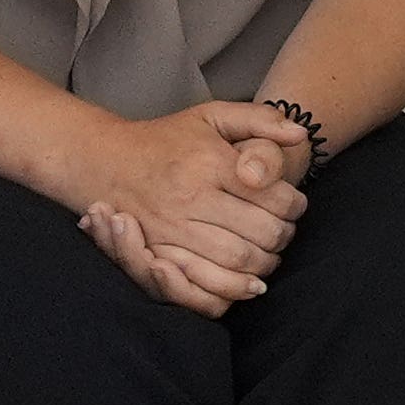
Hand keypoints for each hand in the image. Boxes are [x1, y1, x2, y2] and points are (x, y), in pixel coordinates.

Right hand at [65, 102, 309, 316]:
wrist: (105, 160)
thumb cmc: (167, 139)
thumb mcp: (213, 116)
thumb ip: (261, 118)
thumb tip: (300, 134)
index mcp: (210, 163)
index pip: (275, 198)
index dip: (295, 206)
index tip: (294, 206)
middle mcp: (190, 198)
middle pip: (262, 233)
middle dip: (284, 237)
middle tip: (284, 233)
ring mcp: (172, 228)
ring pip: (238, 260)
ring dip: (264, 264)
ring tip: (269, 255)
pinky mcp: (156, 252)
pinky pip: (203, 283)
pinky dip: (232, 288)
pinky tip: (247, 281)